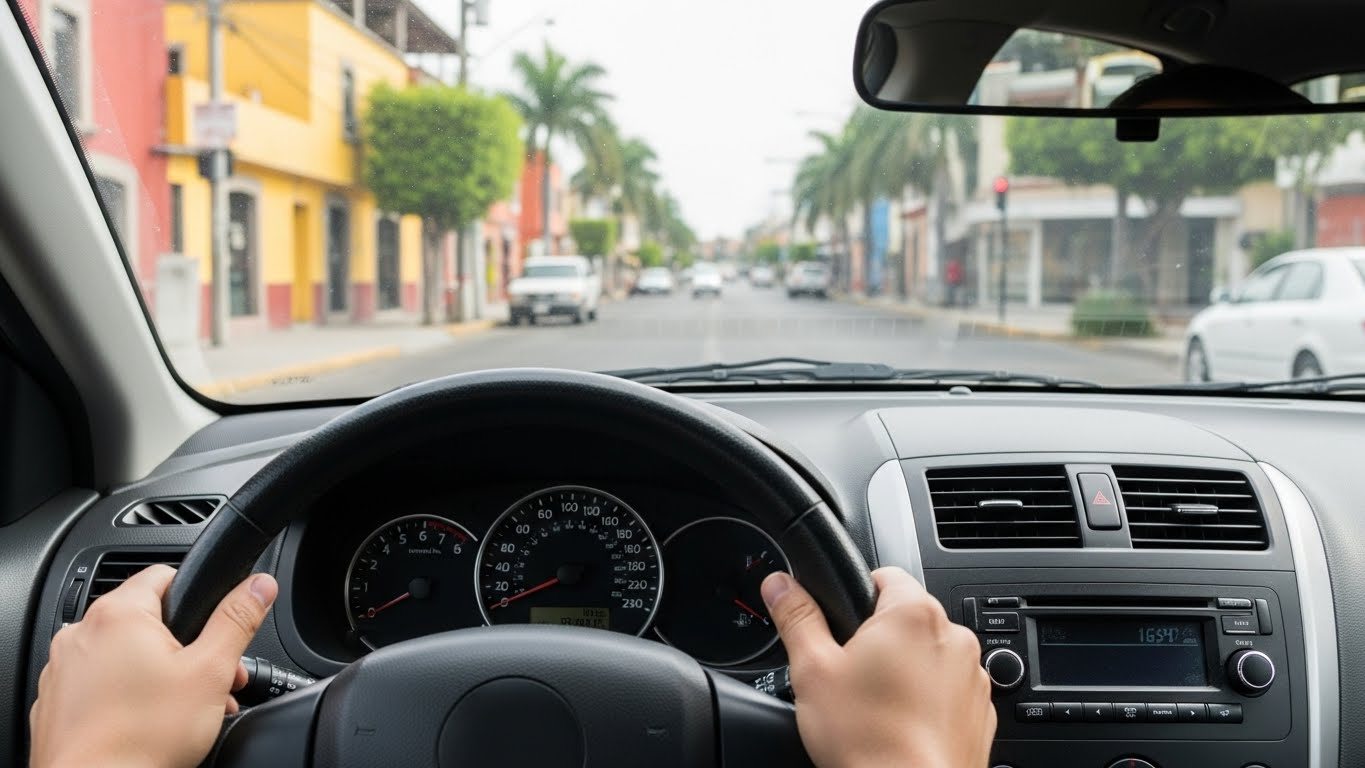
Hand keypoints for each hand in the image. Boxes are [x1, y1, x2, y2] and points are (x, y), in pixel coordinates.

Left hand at [30, 566, 277, 767]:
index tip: (214, 629)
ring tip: (184, 707)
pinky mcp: (55, 702)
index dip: (199, 599)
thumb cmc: (143, 739)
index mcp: (118, 615)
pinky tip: (148, 721)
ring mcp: (62, 670)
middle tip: (210, 679)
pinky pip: (99, 683)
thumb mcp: (211, 671)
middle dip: (187, 647)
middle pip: (148, 620)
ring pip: (124, 654)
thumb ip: (237, 620)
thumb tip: (259, 585)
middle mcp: (80, 634)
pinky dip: (125, 694)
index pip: (166, 574)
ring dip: (158, 672)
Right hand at [762, 567, 994, 767]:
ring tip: (874, 705)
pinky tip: (900, 724)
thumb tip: (780, 584)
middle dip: (878, 638)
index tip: (841, 624)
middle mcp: (953, 638)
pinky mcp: (980, 712)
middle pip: (907, 618)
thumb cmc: (868, 740)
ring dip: (906, 668)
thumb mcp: (813, 670)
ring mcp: (972, 677)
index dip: (855, 595)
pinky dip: (928, 700)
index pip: (885, 574)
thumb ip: (796, 617)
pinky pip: (949, 690)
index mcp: (913, 614)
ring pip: (930, 655)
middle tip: (849, 674)